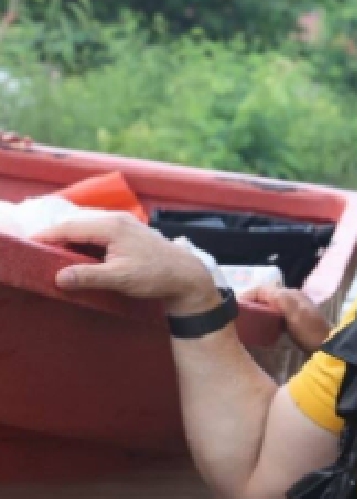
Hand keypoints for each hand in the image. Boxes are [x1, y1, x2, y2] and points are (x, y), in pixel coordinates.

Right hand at [33, 213, 218, 315]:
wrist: (187, 276)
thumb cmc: (157, 276)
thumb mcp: (120, 279)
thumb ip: (89, 277)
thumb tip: (58, 276)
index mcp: (111, 226)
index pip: (68, 228)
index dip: (46, 237)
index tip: (28, 246)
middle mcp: (116, 219)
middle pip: (75, 225)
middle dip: (55, 238)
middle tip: (37, 253)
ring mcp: (122, 224)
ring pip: (86, 228)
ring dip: (70, 240)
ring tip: (54, 256)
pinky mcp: (127, 232)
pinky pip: (97, 233)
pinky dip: (84, 242)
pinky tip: (78, 255)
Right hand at [242, 285, 331, 353]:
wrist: (328, 345)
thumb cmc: (310, 331)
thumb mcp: (295, 314)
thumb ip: (281, 300)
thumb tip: (263, 291)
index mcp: (290, 294)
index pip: (263, 289)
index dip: (248, 295)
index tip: (235, 306)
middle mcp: (291, 297)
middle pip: (265, 296)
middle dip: (251, 302)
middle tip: (238, 315)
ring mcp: (293, 308)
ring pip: (269, 304)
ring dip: (257, 310)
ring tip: (246, 320)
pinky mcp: (294, 319)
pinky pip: (274, 314)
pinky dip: (265, 317)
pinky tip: (261, 326)